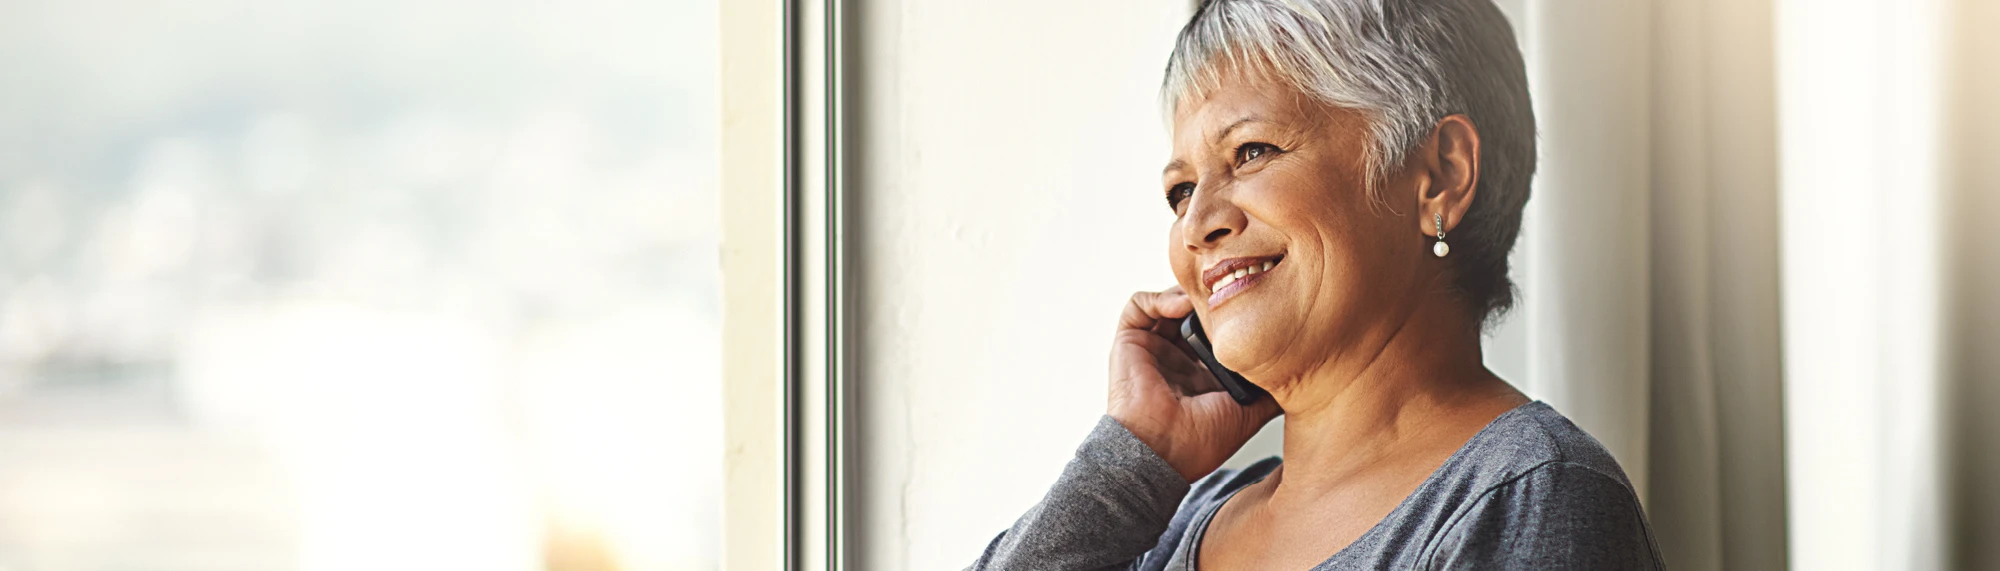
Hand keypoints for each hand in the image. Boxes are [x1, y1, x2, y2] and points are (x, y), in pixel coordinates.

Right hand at [1107, 287, 1281, 481]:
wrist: (1160, 451)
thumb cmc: (1199, 441)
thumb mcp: (1249, 412)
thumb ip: (1271, 391)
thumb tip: (1302, 373)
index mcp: (1201, 373)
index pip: (1218, 332)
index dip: (1233, 316)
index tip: (1252, 305)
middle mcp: (1176, 358)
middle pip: (1195, 312)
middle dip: (1213, 298)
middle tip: (1233, 289)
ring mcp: (1152, 348)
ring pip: (1170, 302)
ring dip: (1189, 293)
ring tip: (1209, 296)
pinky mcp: (1130, 341)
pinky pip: (1140, 305)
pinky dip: (1160, 298)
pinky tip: (1181, 306)